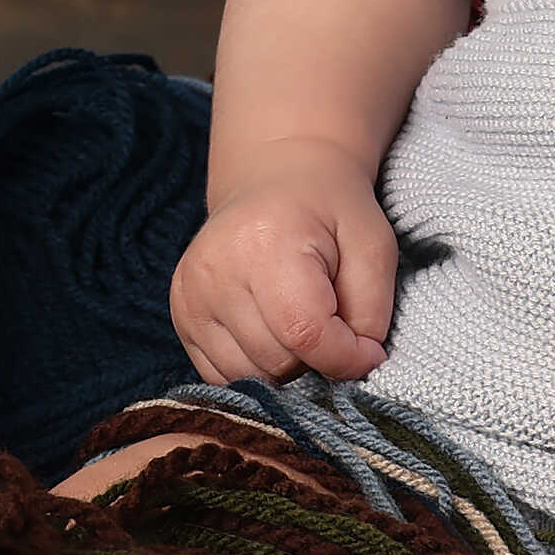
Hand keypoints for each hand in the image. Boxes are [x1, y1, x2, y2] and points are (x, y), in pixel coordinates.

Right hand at [172, 180, 396, 385]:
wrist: (275, 178)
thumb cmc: (329, 210)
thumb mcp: (372, 246)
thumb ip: (371, 312)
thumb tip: (358, 366)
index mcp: (265, 243)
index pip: (305, 334)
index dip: (346, 356)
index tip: (368, 349)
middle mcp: (215, 270)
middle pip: (278, 361)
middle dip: (316, 356)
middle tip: (330, 316)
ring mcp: (190, 294)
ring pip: (250, 376)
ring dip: (286, 365)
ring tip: (298, 319)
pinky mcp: (181, 313)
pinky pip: (223, 375)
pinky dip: (256, 366)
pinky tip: (270, 329)